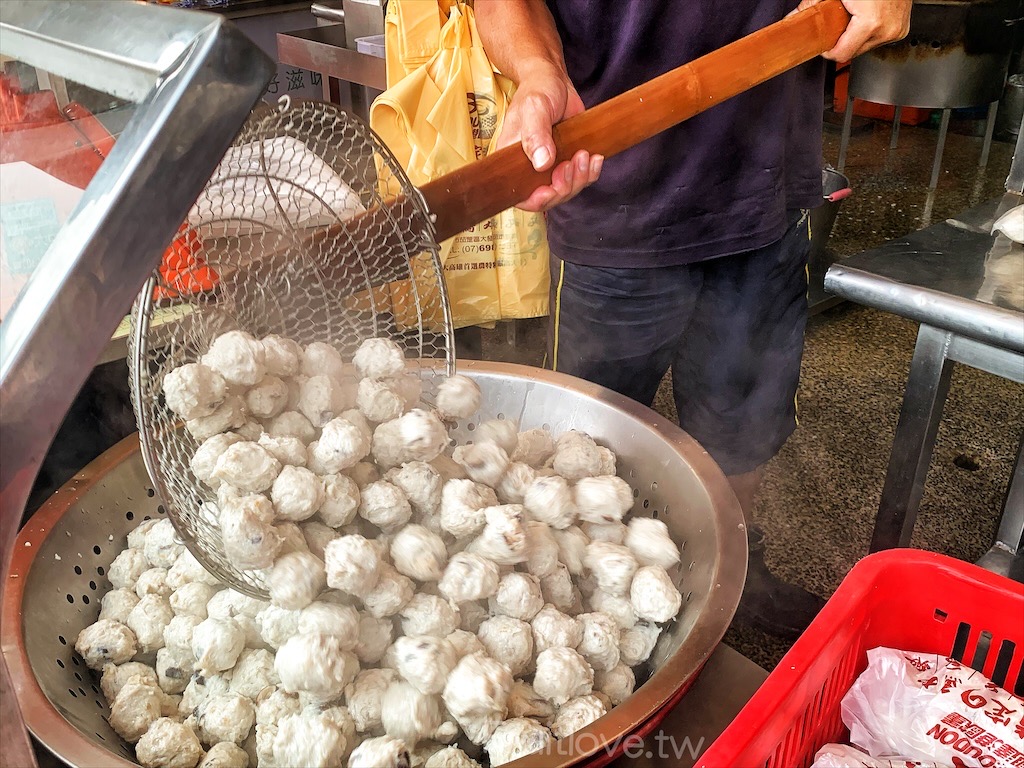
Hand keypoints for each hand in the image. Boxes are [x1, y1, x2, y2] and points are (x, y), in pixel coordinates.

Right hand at [496, 64, 602, 211]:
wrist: (553, 80)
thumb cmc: (537, 91)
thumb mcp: (534, 109)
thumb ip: (536, 135)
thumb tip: (541, 163)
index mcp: (513, 161)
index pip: (521, 196)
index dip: (537, 200)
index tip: (552, 189)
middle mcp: (530, 168)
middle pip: (548, 198)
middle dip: (564, 186)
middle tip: (572, 162)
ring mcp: (550, 167)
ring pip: (567, 191)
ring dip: (580, 179)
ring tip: (585, 155)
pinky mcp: (567, 161)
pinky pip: (580, 179)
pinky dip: (590, 173)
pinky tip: (595, 158)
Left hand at [795, 0, 911, 60]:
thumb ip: (812, 5)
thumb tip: (793, 18)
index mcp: (871, 23)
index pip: (841, 55)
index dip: (828, 50)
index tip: (823, 43)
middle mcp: (886, 30)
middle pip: (853, 52)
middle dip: (841, 40)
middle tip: (837, 24)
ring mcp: (896, 30)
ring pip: (865, 47)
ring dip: (855, 36)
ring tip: (854, 16)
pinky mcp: (901, 28)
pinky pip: (877, 38)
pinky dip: (869, 32)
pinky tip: (865, 16)